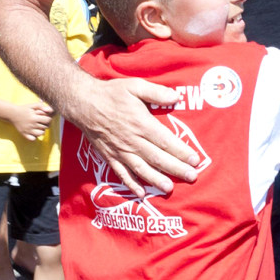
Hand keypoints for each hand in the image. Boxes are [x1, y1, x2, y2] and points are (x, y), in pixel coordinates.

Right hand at [9, 101, 54, 141]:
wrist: (12, 114)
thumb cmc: (24, 109)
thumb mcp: (33, 105)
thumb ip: (42, 106)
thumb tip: (50, 110)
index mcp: (34, 117)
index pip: (48, 120)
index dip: (48, 118)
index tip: (44, 116)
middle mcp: (31, 125)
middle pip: (45, 127)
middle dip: (45, 123)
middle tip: (40, 120)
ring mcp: (28, 130)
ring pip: (41, 133)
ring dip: (41, 130)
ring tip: (37, 126)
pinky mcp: (24, 134)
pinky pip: (33, 139)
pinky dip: (34, 136)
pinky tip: (33, 131)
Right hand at [75, 76, 201, 197]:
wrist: (83, 103)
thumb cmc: (111, 93)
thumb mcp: (135, 85)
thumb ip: (156, 92)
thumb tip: (176, 97)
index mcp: (141, 123)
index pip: (166, 141)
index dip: (182, 152)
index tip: (195, 160)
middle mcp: (132, 140)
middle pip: (157, 158)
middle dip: (176, 169)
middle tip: (192, 177)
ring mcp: (120, 150)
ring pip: (141, 169)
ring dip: (156, 180)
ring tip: (170, 188)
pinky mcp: (110, 156)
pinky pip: (121, 173)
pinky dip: (131, 184)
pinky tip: (141, 193)